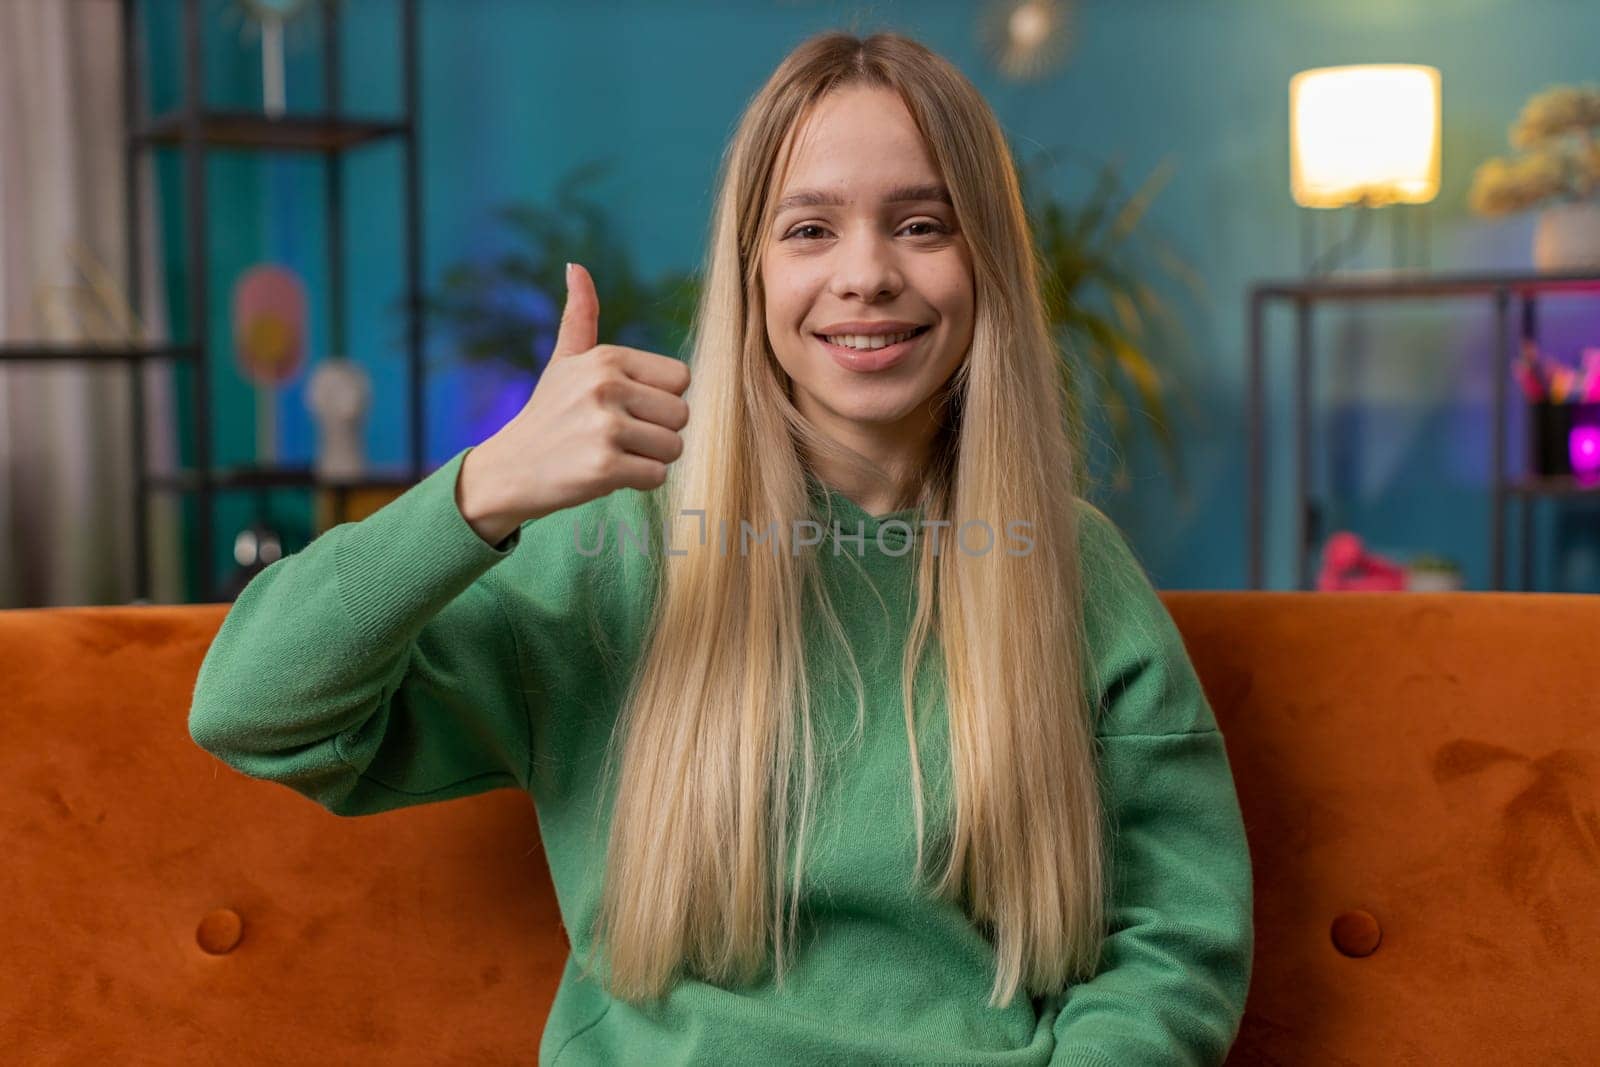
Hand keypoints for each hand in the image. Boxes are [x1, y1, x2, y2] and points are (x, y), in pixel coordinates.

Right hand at [456, 262, 690, 542]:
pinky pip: (657, 476)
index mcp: (606, 357)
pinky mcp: (604, 467)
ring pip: (673, 447)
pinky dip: (638, 482)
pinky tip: (607, 474)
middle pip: (682, 414)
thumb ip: (580, 316)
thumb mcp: (564, 361)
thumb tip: (576, 266)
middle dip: (658, 432)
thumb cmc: (548, 414)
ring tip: (613, 453)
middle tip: (619, 436)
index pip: (680, 378)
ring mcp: (604, 427)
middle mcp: (606, 386)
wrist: (510, 469)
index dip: (660, 399)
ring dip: (650, 458)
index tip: (627, 407)